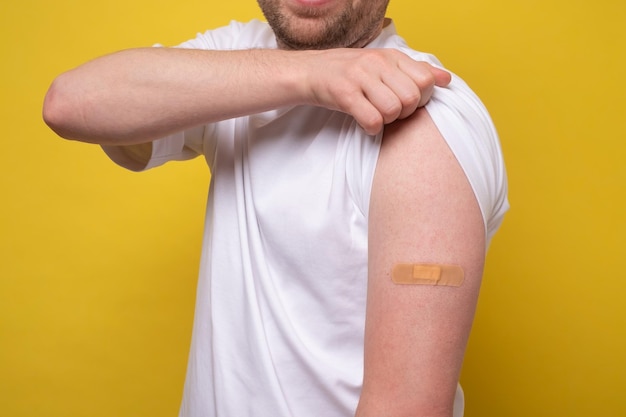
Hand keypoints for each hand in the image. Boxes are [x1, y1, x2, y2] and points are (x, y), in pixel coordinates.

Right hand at [302, 48, 450, 134]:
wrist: (308, 72)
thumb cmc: (349, 73)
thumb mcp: (384, 66)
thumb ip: (415, 71)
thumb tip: (446, 79)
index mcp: (391, 56)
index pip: (426, 81)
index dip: (422, 99)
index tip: (406, 102)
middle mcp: (377, 63)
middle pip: (412, 98)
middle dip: (404, 113)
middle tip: (389, 112)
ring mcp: (360, 77)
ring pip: (393, 110)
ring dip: (387, 121)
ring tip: (375, 116)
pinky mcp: (344, 94)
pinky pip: (372, 120)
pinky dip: (371, 128)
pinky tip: (364, 122)